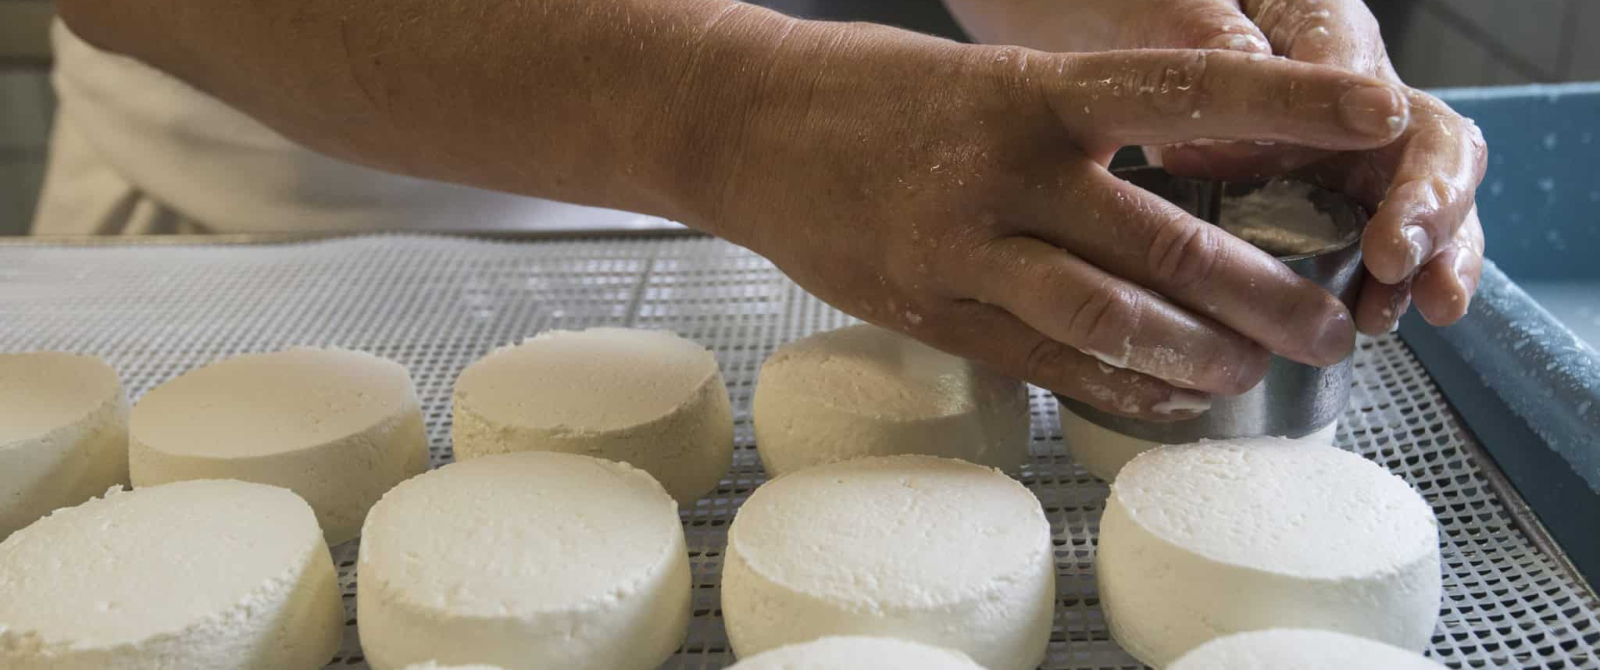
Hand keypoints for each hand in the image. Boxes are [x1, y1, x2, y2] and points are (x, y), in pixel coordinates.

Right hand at [709, 22, 1410, 419]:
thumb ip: (1078, 129)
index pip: (1185, 92)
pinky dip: (1120, 388)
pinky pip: (1045, 365)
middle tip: (1328, 323)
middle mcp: (1004, 173)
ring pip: (1110, 323)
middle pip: (1167, 247)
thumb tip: (1188, 187)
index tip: (1378, 117)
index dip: (1290, 107)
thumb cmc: (874, 92)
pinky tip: (1167, 398)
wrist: (744, 127)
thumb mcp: (987, 77)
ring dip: (1202, 357)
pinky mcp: (930, 312)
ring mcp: (962, 251)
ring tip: (1253, 372)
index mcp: (1031, 91)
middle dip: (1267, 295)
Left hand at [1136, 0, 1487, 332]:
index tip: (1358, 134)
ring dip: (1428, 260)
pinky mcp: (1325, 212)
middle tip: (1400, 255)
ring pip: (1416, 209)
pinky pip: (1372, 252)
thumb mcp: (1170, 10)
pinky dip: (1381, 286)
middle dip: (1429, 204)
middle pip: (1426, 147)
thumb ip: (1213, 34)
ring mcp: (1345, 160)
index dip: (1362, 109)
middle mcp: (1350, 101)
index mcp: (1320, 30)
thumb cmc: (1149, 16)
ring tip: (1416, 306)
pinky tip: (1373, 319)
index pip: (1359, 69)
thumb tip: (1258, 75)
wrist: (1119, 50)